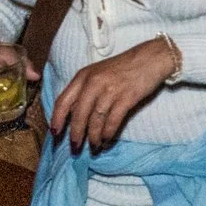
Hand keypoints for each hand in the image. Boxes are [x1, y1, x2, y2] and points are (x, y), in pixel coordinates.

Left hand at [47, 37, 176, 153]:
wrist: (151, 58)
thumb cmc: (123, 67)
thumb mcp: (98, 73)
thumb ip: (85, 90)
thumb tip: (74, 115)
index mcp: (83, 76)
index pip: (63, 101)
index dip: (57, 120)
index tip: (55, 134)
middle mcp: (94, 83)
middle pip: (79, 114)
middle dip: (76, 134)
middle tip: (75, 148)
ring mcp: (110, 90)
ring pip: (96, 120)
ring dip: (94, 137)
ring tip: (94, 146)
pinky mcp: (127, 97)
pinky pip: (113, 121)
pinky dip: (108, 133)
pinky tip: (107, 140)